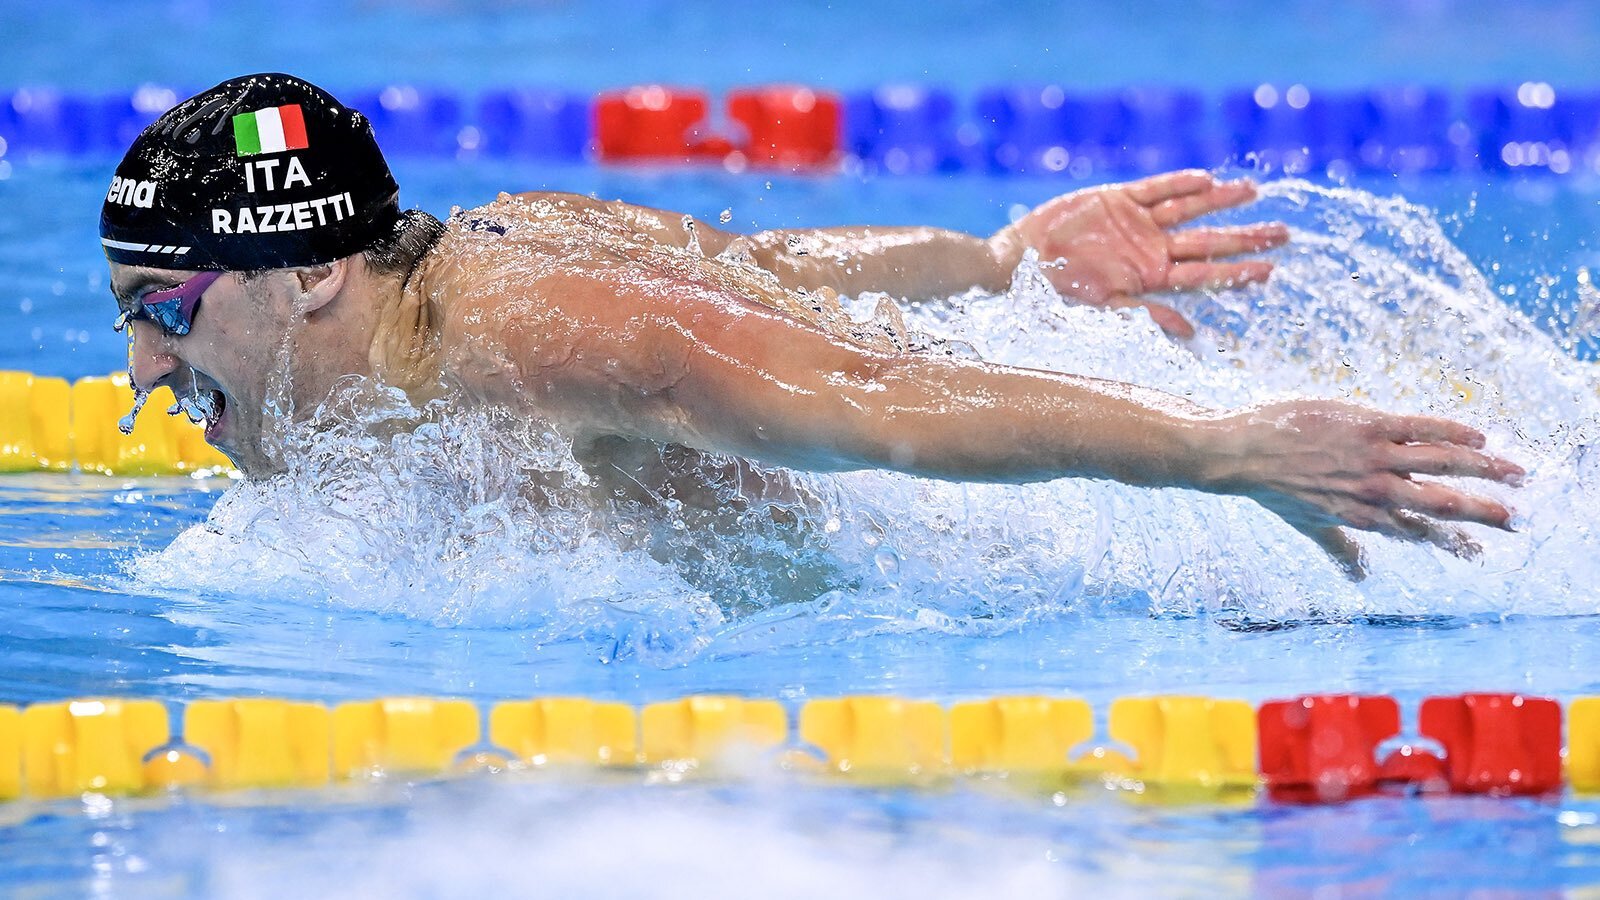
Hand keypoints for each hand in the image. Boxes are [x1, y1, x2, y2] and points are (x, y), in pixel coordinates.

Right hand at [990, 170, 1288, 338]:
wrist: (1017, 263)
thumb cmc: (1055, 293)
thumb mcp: (1102, 309)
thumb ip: (1146, 316)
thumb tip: (1190, 333)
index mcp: (1150, 279)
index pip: (1204, 274)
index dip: (1237, 272)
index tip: (1271, 271)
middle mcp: (1150, 250)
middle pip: (1207, 241)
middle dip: (1245, 237)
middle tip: (1284, 233)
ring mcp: (1136, 222)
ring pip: (1188, 209)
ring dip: (1219, 201)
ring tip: (1252, 191)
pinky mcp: (1115, 198)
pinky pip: (1155, 187)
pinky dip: (1179, 183)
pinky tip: (1206, 179)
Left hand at [1212, 400, 1523, 578]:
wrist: (1241, 454)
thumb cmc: (1273, 487)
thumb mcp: (1310, 525)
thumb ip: (1340, 550)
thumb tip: (1359, 578)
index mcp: (1366, 516)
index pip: (1420, 533)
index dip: (1454, 543)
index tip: (1483, 549)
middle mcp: (1375, 491)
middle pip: (1442, 504)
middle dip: (1483, 513)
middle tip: (1518, 519)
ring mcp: (1373, 458)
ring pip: (1441, 463)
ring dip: (1484, 469)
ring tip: (1518, 473)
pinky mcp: (1366, 425)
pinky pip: (1419, 427)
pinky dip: (1452, 432)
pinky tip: (1479, 438)